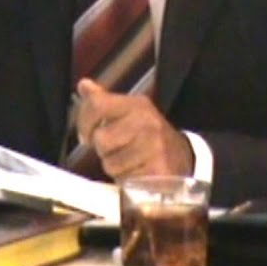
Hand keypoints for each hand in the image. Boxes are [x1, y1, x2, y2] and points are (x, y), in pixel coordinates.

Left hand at [74, 78, 193, 178]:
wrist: (183, 157)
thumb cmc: (148, 135)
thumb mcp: (129, 113)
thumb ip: (104, 101)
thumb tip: (83, 85)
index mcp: (137, 105)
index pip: (97, 104)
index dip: (84, 122)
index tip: (87, 134)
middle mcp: (146, 122)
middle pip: (101, 139)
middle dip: (103, 149)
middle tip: (116, 149)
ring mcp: (154, 147)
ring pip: (110, 163)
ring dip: (115, 167)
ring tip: (129, 162)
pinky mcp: (158, 170)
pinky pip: (124, 180)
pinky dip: (127, 180)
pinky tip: (138, 172)